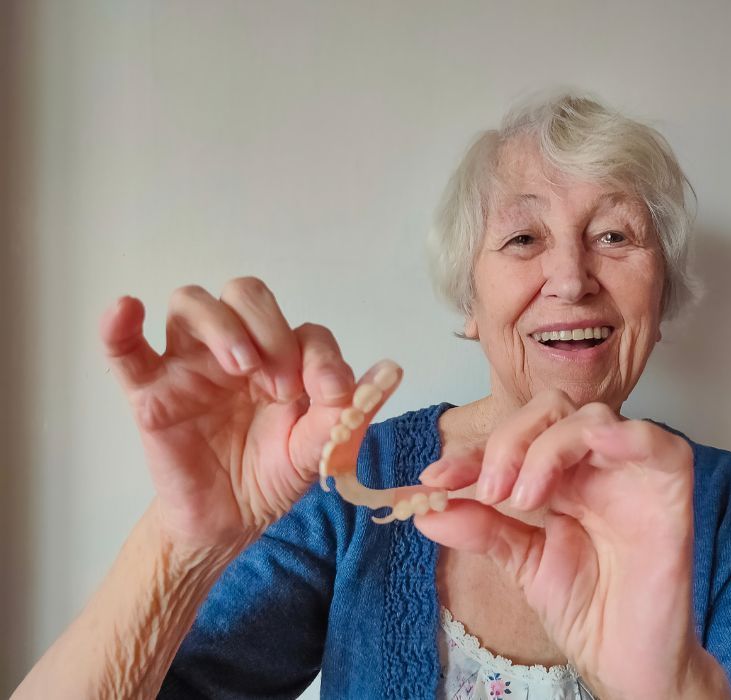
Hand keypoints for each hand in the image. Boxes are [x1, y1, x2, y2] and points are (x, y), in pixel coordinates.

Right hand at [100, 277, 358, 550]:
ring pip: (192, 305)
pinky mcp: (151, 392)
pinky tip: (126, 311)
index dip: (318, 354)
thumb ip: (349, 409)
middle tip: (278, 381)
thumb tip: (392, 370)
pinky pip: (125, 349)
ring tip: (240, 369)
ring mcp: (191, 365)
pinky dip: (119, 326)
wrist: (231, 522)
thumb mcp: (320, 448)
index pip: (301, 329)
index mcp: (282, 358)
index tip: (327, 395)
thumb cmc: (274, 476)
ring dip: (221, 326)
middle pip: (245, 294)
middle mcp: (237, 350)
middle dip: (268, 326)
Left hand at [414, 390, 730, 698]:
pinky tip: (589, 450)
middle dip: (509, 442)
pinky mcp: (669, 485)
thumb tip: (427, 511)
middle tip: (491, 490)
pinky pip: (654, 440)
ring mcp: (632, 472)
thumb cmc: (588, 611)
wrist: (627, 660)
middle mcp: (595, 466)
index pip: (514, 443)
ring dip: (547, 446)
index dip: (471, 455)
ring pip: (590, 417)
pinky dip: (620, 435)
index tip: (433, 481)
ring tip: (525, 497)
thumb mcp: (521, 563)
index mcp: (561, 477)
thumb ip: (481, 529)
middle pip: (550, 411)